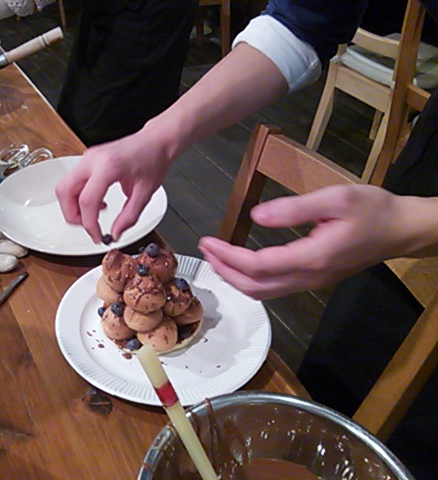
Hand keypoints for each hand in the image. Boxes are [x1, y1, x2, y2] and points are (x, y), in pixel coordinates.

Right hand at [55, 130, 172, 243]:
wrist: (156, 142)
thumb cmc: (153, 159)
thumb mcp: (145, 193)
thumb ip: (129, 217)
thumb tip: (115, 233)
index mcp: (108, 166)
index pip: (86, 200)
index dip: (89, 224)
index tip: (97, 236)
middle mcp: (93, 159)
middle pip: (65, 191)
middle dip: (72, 215)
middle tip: (88, 226)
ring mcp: (88, 157)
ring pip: (64, 186)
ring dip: (73, 206)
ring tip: (93, 215)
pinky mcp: (88, 159)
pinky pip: (73, 181)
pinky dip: (78, 196)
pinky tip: (96, 202)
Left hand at [198, 185, 402, 299]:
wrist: (403, 230)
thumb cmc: (373, 210)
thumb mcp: (335, 198)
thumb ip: (293, 208)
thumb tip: (256, 216)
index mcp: (312, 257)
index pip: (257, 265)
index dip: (227, 256)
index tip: (207, 242)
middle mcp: (309, 277)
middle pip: (254, 286)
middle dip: (224, 269)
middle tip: (204, 250)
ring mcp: (312, 282)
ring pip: (264, 292)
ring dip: (235, 278)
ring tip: (216, 258)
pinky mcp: (315, 279)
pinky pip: (275, 289)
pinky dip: (251, 280)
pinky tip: (242, 265)